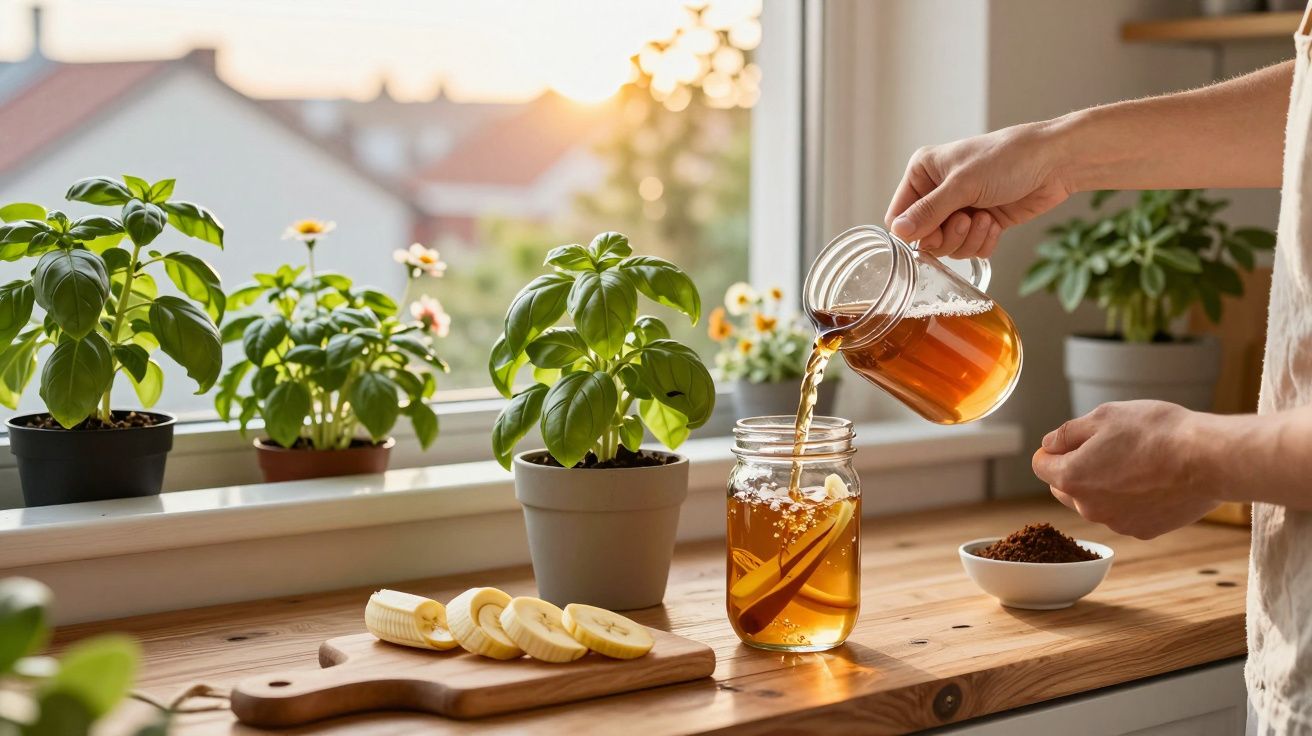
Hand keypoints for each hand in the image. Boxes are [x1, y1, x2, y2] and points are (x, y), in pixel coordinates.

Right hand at [884, 121, 1074, 257]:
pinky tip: (996, 223)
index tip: (933, 232)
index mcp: (923, 173)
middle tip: (966, 220)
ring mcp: (961, 209)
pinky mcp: (982, 223)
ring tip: (986, 218)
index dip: (914, 231)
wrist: (1054, 162)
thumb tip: (898, 232)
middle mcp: (938, 192)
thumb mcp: (962, 184)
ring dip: (968, 239)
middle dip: (947, 236)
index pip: (899, 215)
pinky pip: (970, 249)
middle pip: (923, 237)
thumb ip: (928, 211)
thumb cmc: (1008, 159)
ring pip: (948, 247)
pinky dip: (983, 241)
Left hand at [1031, 401, 1219, 539]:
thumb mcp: (1104, 416)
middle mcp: (1088, 507)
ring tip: (1135, 463)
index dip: (1053, 450)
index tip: (1071, 441)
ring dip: (1104, 486)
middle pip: (1065, 487)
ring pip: (1096, 502)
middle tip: (1106, 449)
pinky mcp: (1144, 530)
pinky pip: (1125, 514)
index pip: (1041, 465)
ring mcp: (1116, 522)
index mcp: (1072, 476)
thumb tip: (1050, 445)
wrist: (1207, 459)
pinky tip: (1153, 482)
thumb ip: (1068, 433)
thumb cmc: (1155, 432)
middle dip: (1075, 469)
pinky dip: (1131, 500)